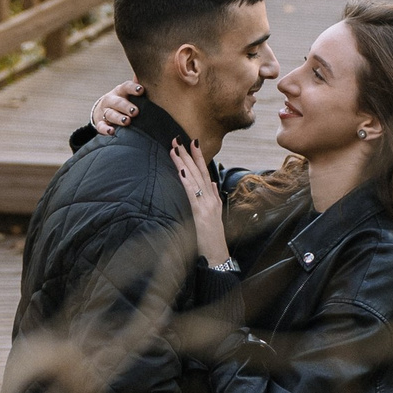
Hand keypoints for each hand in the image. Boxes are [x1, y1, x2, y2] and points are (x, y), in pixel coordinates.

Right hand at [91, 79, 143, 134]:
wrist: (102, 111)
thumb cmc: (122, 100)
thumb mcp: (127, 92)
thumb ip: (136, 86)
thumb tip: (145, 73)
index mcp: (120, 91)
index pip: (126, 87)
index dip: (133, 88)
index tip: (141, 90)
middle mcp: (111, 100)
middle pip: (118, 102)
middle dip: (126, 107)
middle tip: (135, 111)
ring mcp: (105, 111)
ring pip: (110, 114)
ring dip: (118, 118)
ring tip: (126, 121)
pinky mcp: (100, 123)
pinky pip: (101, 126)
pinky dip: (106, 129)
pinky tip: (111, 132)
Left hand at [170, 138, 230, 260]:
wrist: (217, 255)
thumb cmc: (213, 237)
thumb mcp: (215, 214)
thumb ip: (214, 197)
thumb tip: (213, 183)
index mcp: (213, 197)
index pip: (205, 172)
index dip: (198, 157)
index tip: (191, 142)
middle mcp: (211, 197)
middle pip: (198, 171)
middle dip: (187, 154)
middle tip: (177, 138)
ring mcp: (207, 204)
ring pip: (194, 178)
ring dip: (184, 162)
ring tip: (175, 149)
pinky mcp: (201, 213)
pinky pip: (192, 193)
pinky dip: (186, 180)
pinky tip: (180, 170)